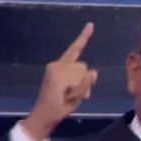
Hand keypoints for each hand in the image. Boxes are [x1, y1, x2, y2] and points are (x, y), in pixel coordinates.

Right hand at [22, 23, 97, 140]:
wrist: (46, 115)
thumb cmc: (61, 105)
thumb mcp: (78, 93)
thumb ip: (86, 82)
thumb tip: (94, 72)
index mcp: (61, 66)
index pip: (75, 49)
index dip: (84, 37)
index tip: (91, 25)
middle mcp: (57, 64)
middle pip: (84, 67)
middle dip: (85, 82)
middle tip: (74, 95)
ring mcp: (56, 69)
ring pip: (83, 73)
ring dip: (81, 88)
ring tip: (69, 96)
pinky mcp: (57, 76)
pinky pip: (78, 81)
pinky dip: (77, 90)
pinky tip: (67, 95)